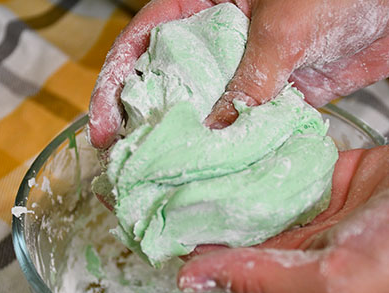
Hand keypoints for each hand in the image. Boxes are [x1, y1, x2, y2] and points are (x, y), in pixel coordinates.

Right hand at [88, 0, 388, 146]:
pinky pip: (252, 123)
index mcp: (209, 2)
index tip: (104, 126)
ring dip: (193, 140)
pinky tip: (224, 173)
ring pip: (210, 107)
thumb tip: (217, 128)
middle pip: (171, 80)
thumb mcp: (283, 25)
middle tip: (131, 163)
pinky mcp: (283, 92)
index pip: (145, 39)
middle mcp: (224, 38)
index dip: (117, 82)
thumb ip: (249, 76)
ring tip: (170, 178)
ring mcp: (253, 68)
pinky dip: (239, 147)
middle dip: (148, 119)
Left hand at [177, 140, 388, 292]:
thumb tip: (191, 279)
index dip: (192, 244)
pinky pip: (289, 163)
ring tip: (195, 155)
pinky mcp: (333, 177)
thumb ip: (261, 278)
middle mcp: (302, 247)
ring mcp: (318, 209)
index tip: (156, 216)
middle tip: (169, 176)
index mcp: (296, 280)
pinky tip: (240, 141)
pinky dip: (266, 153)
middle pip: (240, 227)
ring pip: (260, 192)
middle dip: (205, 205)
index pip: (229, 265)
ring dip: (232, 176)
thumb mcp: (334, 281)